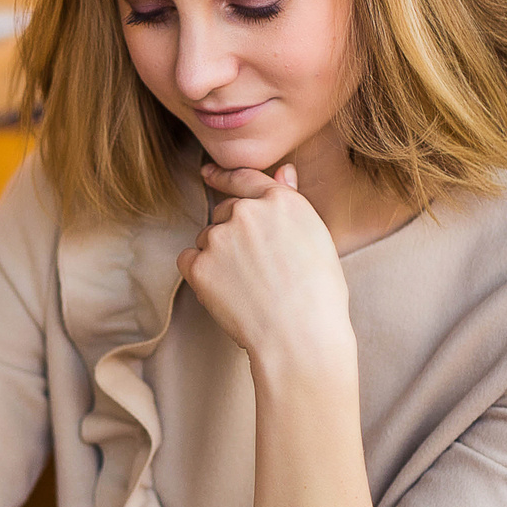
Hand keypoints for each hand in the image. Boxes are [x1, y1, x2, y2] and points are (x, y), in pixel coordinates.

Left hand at [177, 163, 355, 378]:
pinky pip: (188, 260)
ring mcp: (220, 236)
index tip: (208, 174)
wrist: (300, 335)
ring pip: (207, 237)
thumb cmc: (318, 295)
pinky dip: (199, 274)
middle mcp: (248, 211)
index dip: (223, 176)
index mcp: (281, 202)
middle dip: (232, 232)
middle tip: (253, 267)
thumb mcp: (316, 239)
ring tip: (246, 287)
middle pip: (225, 211)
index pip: (245, 178)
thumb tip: (283, 171)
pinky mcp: (199, 264)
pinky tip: (224, 293)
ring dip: (217, 255)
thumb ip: (292, 203)